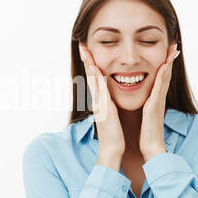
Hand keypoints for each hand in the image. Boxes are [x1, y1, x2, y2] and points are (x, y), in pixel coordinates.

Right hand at [78, 43, 124, 168]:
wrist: (112, 151)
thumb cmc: (114, 136)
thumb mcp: (111, 118)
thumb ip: (109, 108)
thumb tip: (108, 102)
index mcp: (100, 103)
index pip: (95, 81)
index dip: (91, 66)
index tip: (88, 53)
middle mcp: (97, 101)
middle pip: (90, 77)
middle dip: (87, 61)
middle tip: (82, 46)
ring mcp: (99, 105)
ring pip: (93, 81)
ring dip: (89, 65)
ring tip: (86, 51)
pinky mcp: (104, 109)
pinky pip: (100, 90)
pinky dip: (97, 78)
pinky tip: (95, 68)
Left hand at [140, 42, 180, 162]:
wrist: (151, 147)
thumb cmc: (147, 133)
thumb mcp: (147, 115)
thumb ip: (148, 106)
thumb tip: (147, 100)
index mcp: (155, 99)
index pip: (160, 78)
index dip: (165, 64)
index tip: (167, 51)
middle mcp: (158, 98)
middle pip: (166, 74)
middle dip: (170, 59)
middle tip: (175, 45)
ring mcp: (158, 101)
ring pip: (165, 78)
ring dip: (169, 63)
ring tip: (173, 50)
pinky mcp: (155, 106)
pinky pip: (159, 88)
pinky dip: (163, 76)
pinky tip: (164, 66)